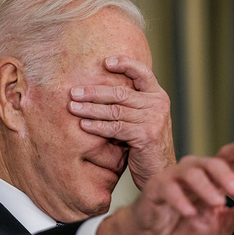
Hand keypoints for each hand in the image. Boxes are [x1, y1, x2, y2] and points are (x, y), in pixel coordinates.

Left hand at [69, 56, 175, 189]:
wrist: (161, 172)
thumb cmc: (146, 146)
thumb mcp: (142, 120)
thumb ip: (130, 105)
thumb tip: (96, 91)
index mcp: (157, 96)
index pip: (142, 72)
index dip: (125, 64)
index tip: (105, 62)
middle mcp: (158, 104)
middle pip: (121, 92)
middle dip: (94, 92)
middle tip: (73, 92)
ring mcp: (153, 120)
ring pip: (115, 110)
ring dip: (90, 109)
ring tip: (72, 107)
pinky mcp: (146, 135)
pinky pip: (115, 128)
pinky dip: (97, 126)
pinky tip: (83, 125)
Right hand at [96, 139, 233, 234]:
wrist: (154, 233)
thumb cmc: (186, 222)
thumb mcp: (220, 224)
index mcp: (211, 178)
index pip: (225, 160)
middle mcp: (193, 172)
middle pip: (210, 163)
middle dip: (224, 174)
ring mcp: (173, 177)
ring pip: (190, 173)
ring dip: (205, 187)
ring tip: (217, 202)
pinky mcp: (156, 188)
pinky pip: (168, 189)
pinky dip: (180, 200)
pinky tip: (190, 212)